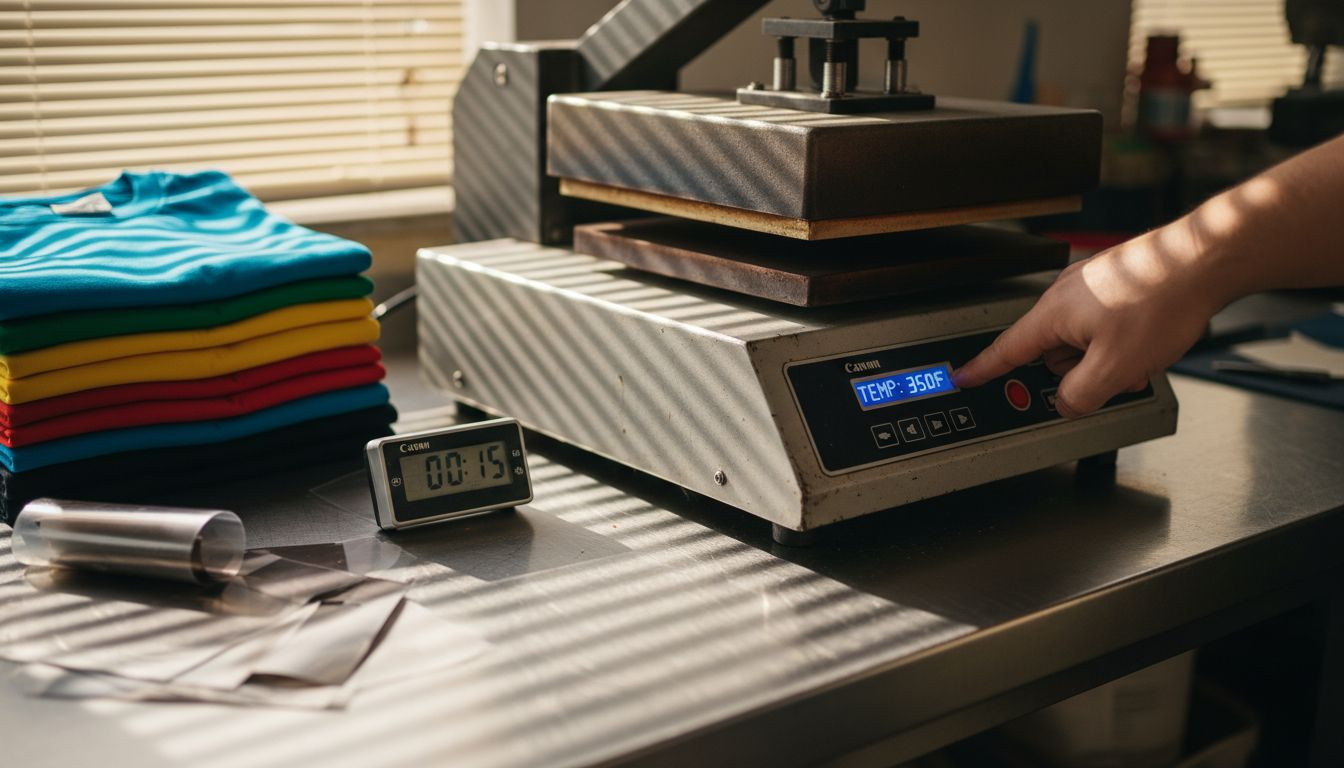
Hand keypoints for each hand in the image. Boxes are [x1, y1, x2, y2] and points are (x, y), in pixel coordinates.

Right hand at [953, 223, 1225, 417]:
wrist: (1206, 260)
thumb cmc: (1164, 302)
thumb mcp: (1115, 367)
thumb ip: (1079, 396)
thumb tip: (1067, 403)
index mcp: (1053, 314)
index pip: (1006, 350)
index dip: (982, 369)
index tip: (962, 377)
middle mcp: (1065, 295)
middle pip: (1053, 354)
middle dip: (1081, 372)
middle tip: (1116, 374)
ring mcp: (1090, 286)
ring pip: (1083, 342)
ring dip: (1107, 358)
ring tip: (1142, 353)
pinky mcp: (1114, 283)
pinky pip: (1104, 325)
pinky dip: (1122, 341)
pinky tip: (1149, 339)